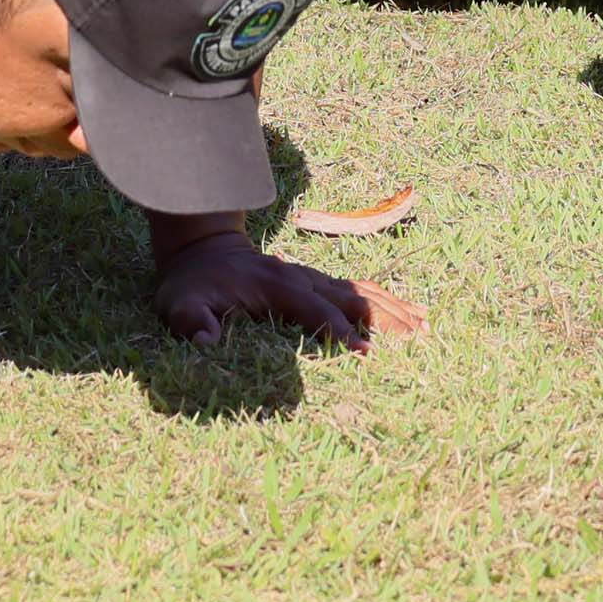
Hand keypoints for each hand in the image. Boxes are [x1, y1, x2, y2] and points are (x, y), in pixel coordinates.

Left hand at [148, 218, 401, 347]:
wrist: (200, 250)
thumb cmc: (190, 285)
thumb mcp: (179, 305)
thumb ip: (191, 322)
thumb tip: (206, 340)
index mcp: (275, 284)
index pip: (314, 308)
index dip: (338, 329)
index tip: (363, 351)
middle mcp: (299, 277)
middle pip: (349, 297)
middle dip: (381, 318)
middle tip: (416, 339)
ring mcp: (308, 277)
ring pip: (357, 291)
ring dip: (389, 308)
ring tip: (424, 326)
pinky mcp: (312, 282)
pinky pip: (351, 290)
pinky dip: (379, 302)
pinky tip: (403, 314)